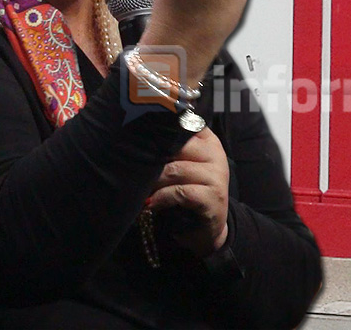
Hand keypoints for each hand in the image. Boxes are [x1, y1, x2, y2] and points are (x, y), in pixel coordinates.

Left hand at [145, 127, 229, 256]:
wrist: (208, 227)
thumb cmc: (189, 191)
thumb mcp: (182, 165)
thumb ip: (170, 148)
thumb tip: (136, 137)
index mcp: (208, 140)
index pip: (183, 124)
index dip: (159, 130)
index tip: (138, 135)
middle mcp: (215, 153)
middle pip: (176, 146)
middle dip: (152, 160)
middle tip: (134, 169)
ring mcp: (217, 175)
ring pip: (175, 170)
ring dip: (153, 182)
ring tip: (141, 190)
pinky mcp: (213, 197)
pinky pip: (180, 192)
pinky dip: (162, 198)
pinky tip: (151, 204)